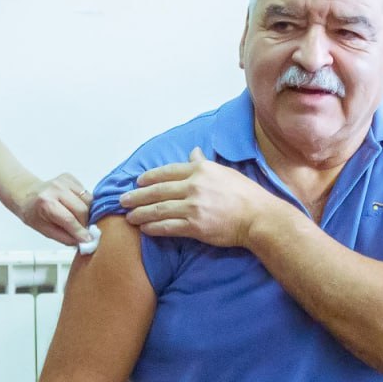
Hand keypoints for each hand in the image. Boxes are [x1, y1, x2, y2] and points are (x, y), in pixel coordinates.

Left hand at [13, 172, 92, 245]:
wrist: (26, 195)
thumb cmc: (33, 213)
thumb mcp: (44, 230)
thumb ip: (64, 237)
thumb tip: (82, 242)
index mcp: (46, 202)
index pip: (69, 219)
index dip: (81, 232)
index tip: (88, 240)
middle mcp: (56, 188)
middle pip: (82, 209)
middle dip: (85, 223)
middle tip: (81, 230)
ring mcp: (64, 181)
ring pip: (88, 200)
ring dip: (86, 212)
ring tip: (76, 218)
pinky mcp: (70, 177)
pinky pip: (86, 193)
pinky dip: (84, 203)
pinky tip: (74, 206)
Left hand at [121, 148, 273, 247]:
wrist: (258, 217)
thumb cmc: (245, 194)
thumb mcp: (224, 172)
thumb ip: (204, 164)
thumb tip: (193, 152)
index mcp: (200, 170)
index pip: (168, 171)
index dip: (150, 177)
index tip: (138, 181)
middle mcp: (194, 186)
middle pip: (158, 190)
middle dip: (137, 196)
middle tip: (123, 200)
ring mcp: (193, 207)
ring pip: (159, 209)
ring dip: (141, 213)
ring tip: (129, 216)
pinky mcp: (195, 226)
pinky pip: (168, 226)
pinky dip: (153, 228)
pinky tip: (144, 228)